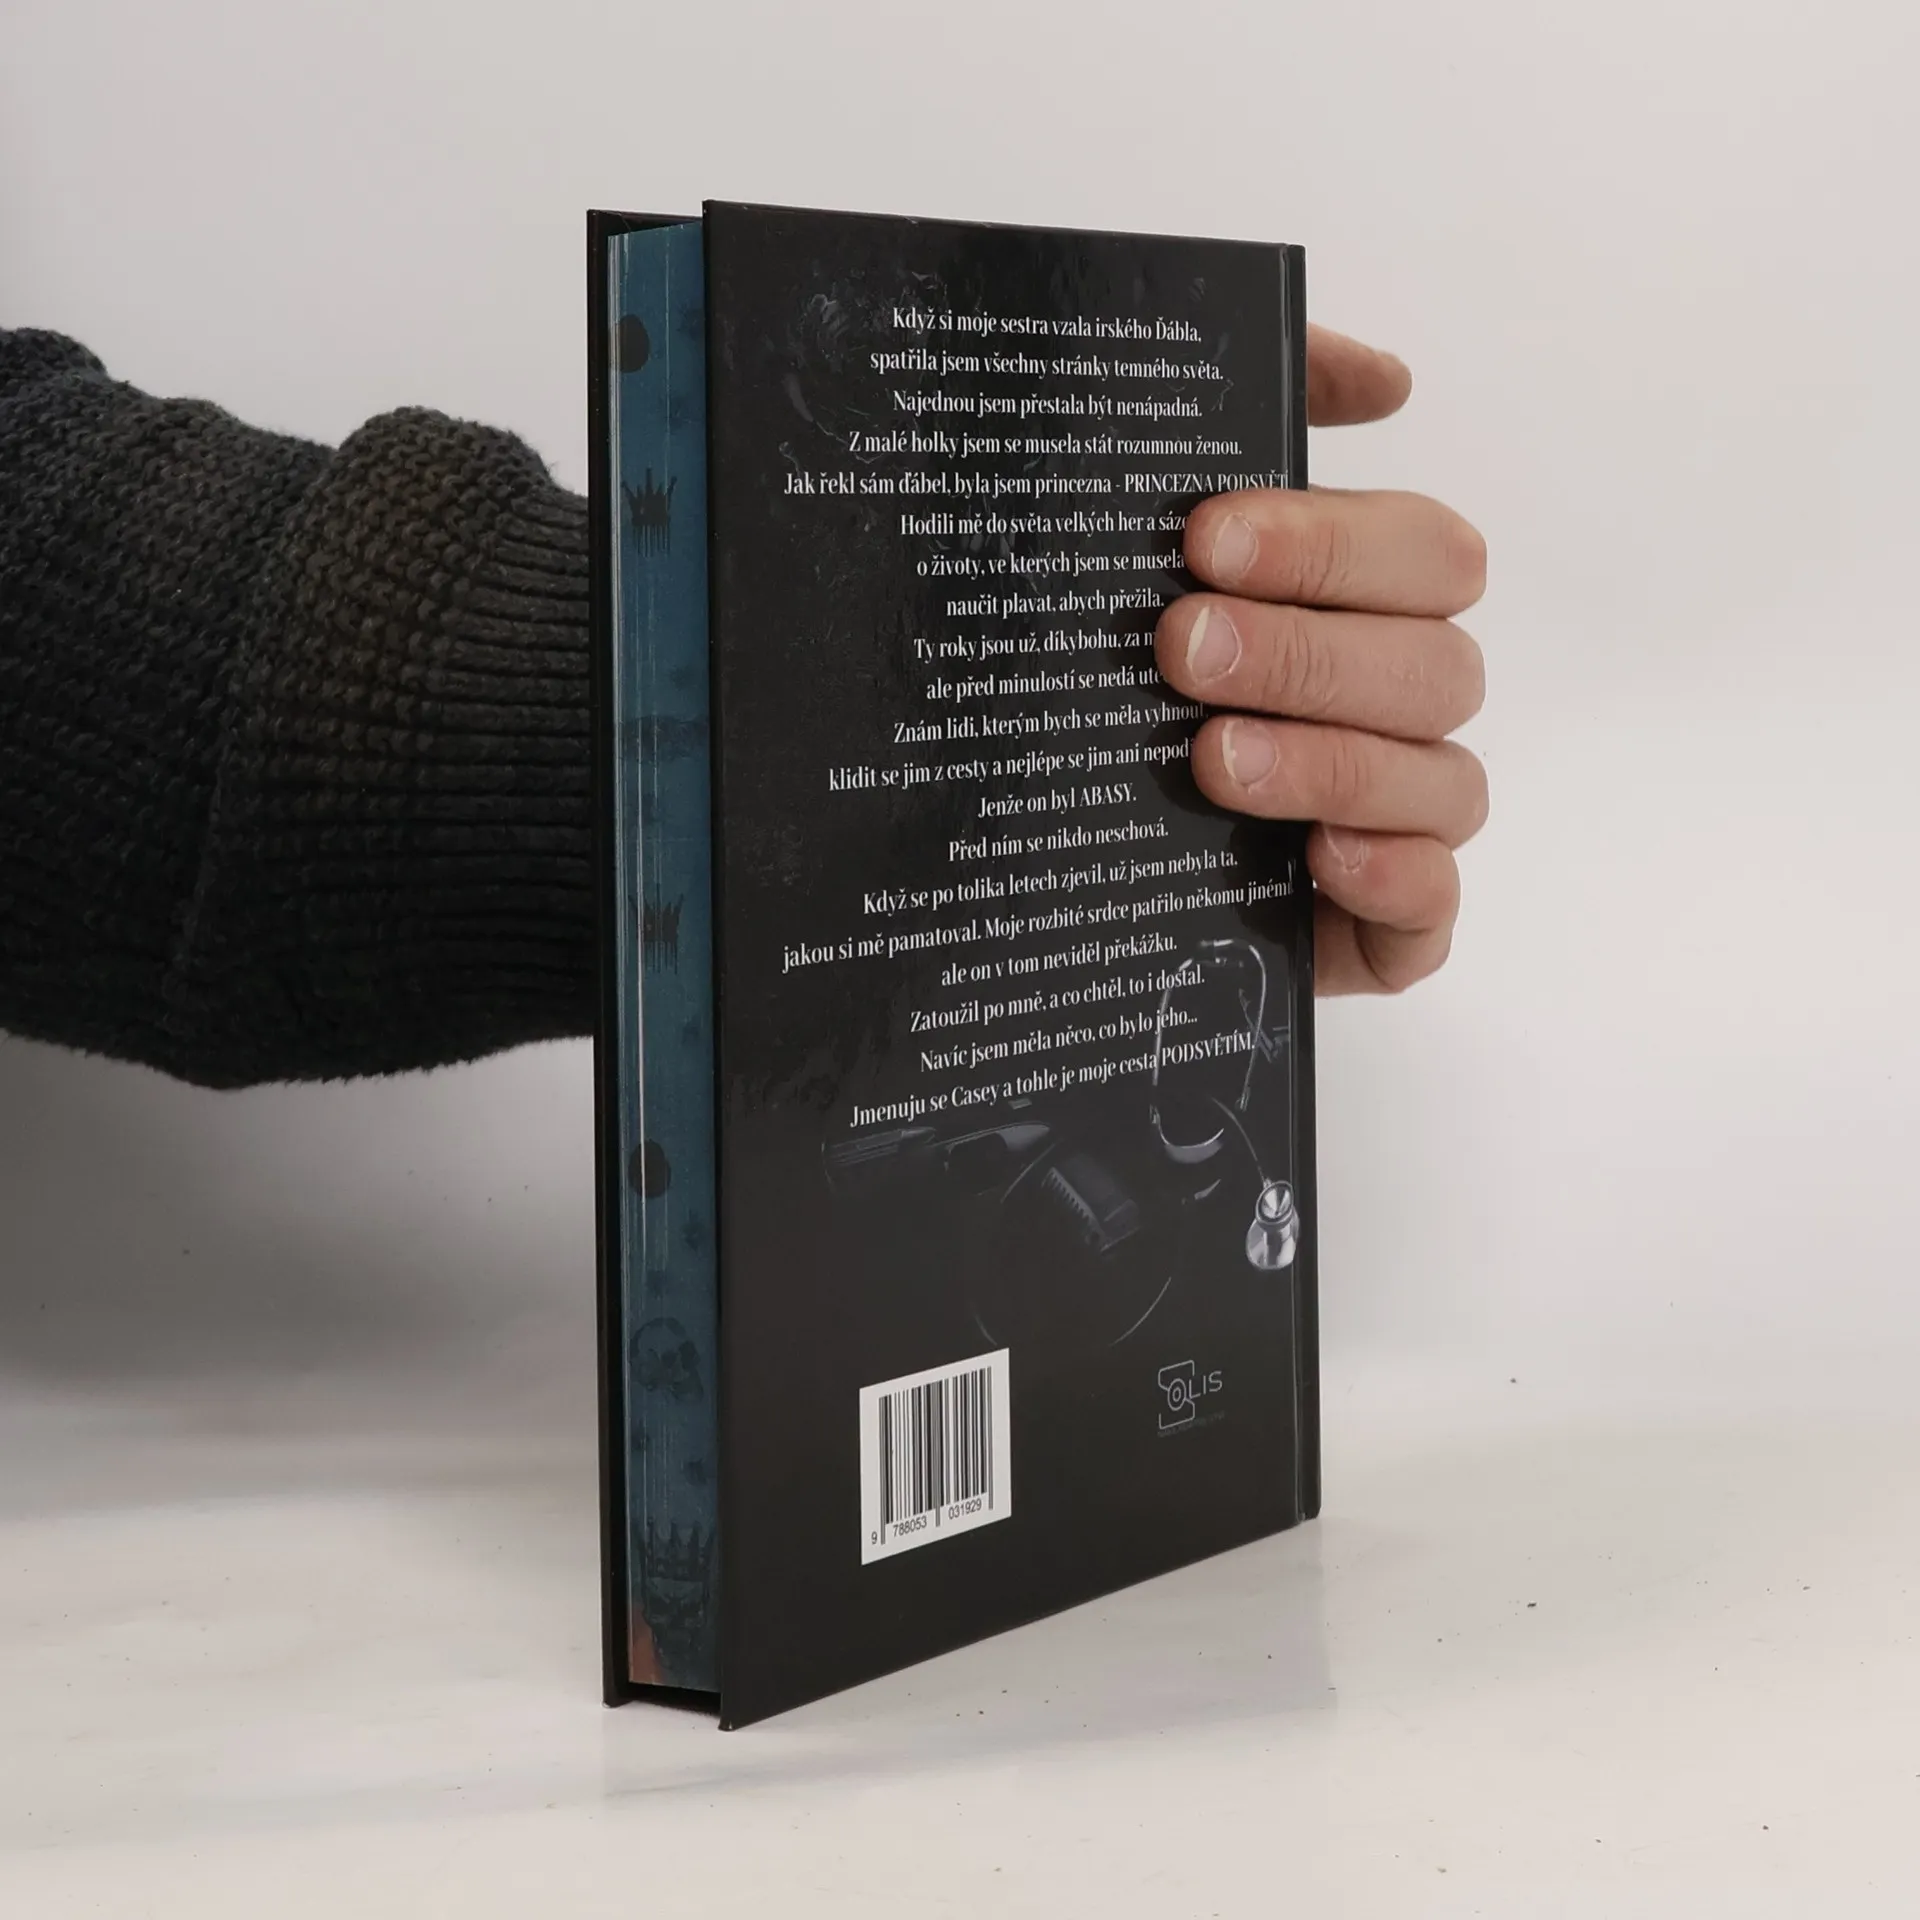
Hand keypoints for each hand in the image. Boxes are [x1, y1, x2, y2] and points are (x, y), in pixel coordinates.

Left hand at [1156, 328, 1488, 993]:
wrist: (1025, 856)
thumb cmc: (1106, 680)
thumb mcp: (1149, 536)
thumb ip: (1267, 413)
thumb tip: (1389, 380)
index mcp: (1368, 611)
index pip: (1424, 555)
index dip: (1332, 544)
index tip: (1205, 540)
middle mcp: (1397, 710)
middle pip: (1436, 667)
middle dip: (1309, 654)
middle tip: (1180, 651)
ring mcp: (1398, 824)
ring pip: (1442, 783)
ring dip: (1332, 762)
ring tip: (1211, 761)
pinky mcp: (1380, 932)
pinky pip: (1433, 911)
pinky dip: (1398, 880)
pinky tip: (1324, 859)